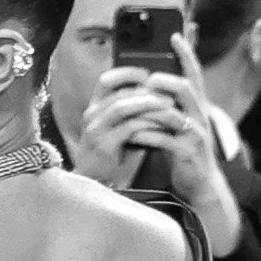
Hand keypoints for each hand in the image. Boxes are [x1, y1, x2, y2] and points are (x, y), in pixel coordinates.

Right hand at [70, 65, 185, 191]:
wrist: (98, 188)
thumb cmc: (113, 159)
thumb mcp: (120, 131)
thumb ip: (133, 114)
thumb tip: (159, 97)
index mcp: (94, 109)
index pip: (106, 80)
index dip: (127, 73)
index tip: (147, 74)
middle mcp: (91, 116)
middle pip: (119, 93)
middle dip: (146, 90)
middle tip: (168, 92)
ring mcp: (95, 131)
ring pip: (123, 107)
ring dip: (148, 104)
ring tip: (169, 104)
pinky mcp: (104, 146)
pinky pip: (129, 128)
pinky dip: (147, 124)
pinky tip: (161, 125)